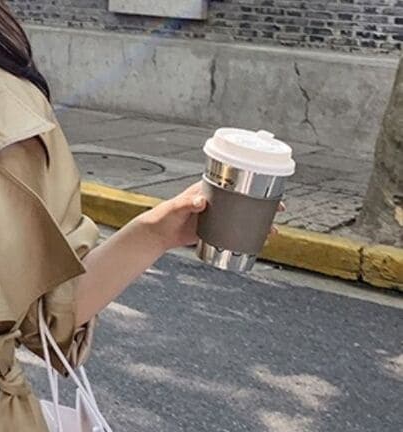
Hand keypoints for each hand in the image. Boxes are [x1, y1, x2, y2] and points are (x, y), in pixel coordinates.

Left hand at [135, 179, 286, 253]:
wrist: (157, 233)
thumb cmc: (165, 216)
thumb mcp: (177, 208)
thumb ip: (187, 203)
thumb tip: (200, 201)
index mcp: (211, 190)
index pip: (238, 183)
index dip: (256, 185)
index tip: (271, 190)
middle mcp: (217, 202)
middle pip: (245, 201)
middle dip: (264, 206)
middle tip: (279, 212)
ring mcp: (216, 216)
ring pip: (242, 217)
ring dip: (258, 224)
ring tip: (272, 232)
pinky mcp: (213, 230)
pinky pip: (233, 232)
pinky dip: (244, 237)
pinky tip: (256, 242)